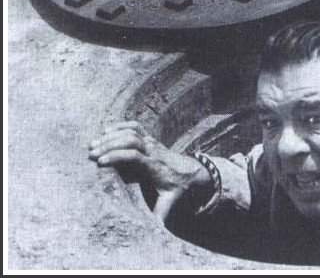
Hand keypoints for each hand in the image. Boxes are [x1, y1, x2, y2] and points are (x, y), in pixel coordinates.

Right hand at [88, 121, 209, 221]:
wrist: (192, 172)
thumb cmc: (177, 187)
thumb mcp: (170, 201)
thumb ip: (160, 214)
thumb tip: (154, 229)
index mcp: (154, 166)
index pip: (135, 155)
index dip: (117, 156)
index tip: (100, 163)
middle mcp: (153, 150)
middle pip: (130, 140)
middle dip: (109, 145)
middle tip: (91, 154)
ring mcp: (152, 142)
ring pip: (131, 132)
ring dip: (111, 136)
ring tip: (93, 144)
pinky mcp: (150, 138)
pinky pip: (135, 126)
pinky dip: (121, 125)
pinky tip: (106, 130)